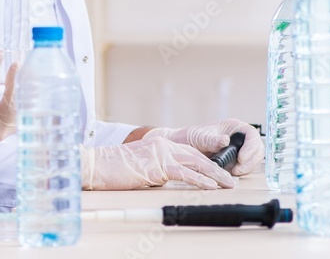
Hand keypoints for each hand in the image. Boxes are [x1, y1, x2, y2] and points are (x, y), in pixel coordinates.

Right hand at [81, 138, 235, 189]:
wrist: (99, 165)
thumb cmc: (115, 168)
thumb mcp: (141, 165)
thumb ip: (157, 167)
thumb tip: (168, 178)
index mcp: (159, 143)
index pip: (189, 152)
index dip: (207, 161)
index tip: (219, 171)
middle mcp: (162, 145)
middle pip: (197, 156)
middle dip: (217, 168)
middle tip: (230, 178)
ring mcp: (160, 154)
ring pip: (196, 163)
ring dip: (215, 175)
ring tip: (228, 183)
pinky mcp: (157, 166)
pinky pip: (184, 174)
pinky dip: (200, 180)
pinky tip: (210, 186)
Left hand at [143, 118, 264, 175]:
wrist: (181, 148)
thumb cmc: (190, 137)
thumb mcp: (200, 137)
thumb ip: (212, 140)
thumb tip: (225, 140)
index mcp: (233, 126)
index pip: (252, 134)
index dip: (251, 146)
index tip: (241, 157)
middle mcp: (238, 137)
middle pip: (257, 148)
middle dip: (250, 160)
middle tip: (238, 169)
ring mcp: (239, 150)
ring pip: (253, 159)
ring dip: (247, 168)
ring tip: (233, 173)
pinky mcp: (235, 161)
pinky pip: (246, 167)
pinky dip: (242, 172)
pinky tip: (232, 174)